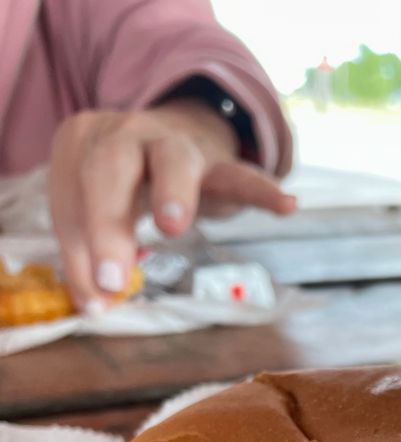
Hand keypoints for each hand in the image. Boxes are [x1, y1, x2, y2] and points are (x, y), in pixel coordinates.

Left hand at [49, 100, 295, 311]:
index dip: (79, 250)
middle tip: (112, 279)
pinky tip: (286, 205)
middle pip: (110, 169)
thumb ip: (87, 256)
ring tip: (172, 226)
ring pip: (173, 161)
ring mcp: (174, 142)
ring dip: (172, 192)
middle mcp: (124, 132)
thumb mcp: (98, 211)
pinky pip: (241, 176)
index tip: (95, 297)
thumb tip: (95, 307)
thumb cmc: (128, 182)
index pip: (71, 197)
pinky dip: (262, 190)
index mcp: (83, 143)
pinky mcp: (220, 161)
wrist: (177, 134)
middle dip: (107, 224)